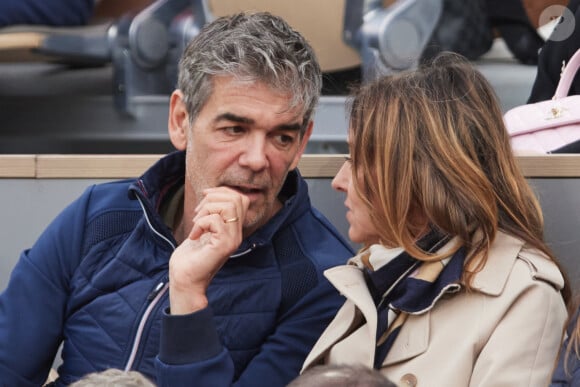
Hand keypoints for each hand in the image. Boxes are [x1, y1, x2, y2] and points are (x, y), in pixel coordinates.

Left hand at [169, 187, 249, 314]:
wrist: (185, 279)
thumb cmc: (190, 256)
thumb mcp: (203, 228)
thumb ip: (211, 213)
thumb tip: (210, 192)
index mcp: (234, 228)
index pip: (240, 198)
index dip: (221, 192)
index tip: (204, 200)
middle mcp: (237, 233)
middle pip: (236, 199)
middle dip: (212, 198)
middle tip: (198, 214)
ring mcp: (232, 240)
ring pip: (228, 206)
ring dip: (206, 210)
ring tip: (196, 224)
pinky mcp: (223, 245)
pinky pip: (215, 220)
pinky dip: (200, 223)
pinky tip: (194, 235)